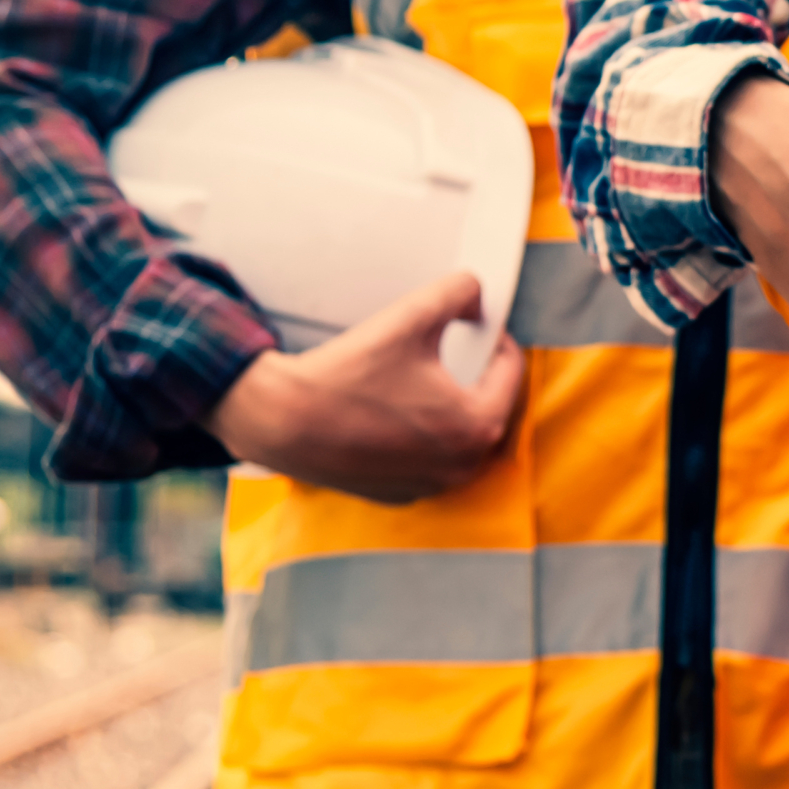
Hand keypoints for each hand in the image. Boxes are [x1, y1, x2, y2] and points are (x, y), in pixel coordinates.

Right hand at [206, 271, 523, 503]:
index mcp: (477, 427)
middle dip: (474, 374)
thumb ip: (456, 294)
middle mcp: (461, 467)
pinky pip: (425, 457)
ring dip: (448, 406)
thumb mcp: (410, 317)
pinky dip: (419, 435)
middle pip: (487, 406)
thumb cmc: (344, 377)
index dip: (496, 341)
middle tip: (452, 348)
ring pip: (456, 434)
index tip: (480, 327)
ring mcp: (429, 486)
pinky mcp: (398, 494)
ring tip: (418, 377)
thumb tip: (475, 294)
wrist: (279, 421)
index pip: (509, 372)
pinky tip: (393, 410)